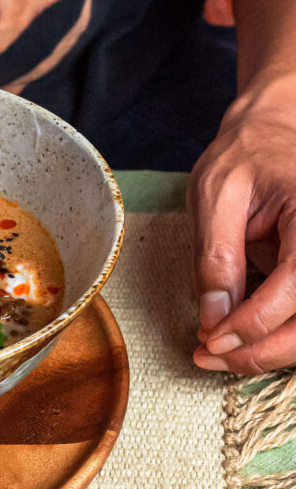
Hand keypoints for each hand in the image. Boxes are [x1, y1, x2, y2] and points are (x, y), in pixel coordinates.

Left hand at [188, 92, 295, 373]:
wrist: (276, 129)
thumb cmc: (246, 154)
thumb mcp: (215, 194)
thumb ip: (215, 257)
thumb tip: (211, 318)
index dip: (255, 322)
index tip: (212, 340)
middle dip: (263, 350)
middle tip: (210, 358)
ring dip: (272, 351)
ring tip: (219, 355)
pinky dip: (278, 335)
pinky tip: (241, 340)